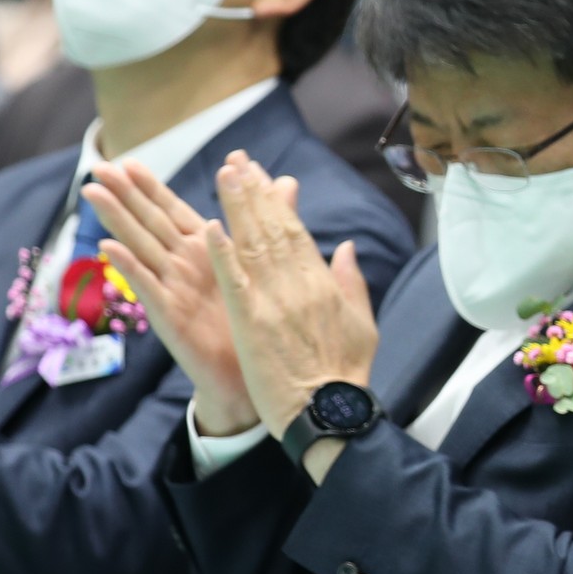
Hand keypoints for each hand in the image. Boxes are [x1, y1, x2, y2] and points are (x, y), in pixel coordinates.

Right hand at [88, 160, 251, 434]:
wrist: (250, 374)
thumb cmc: (251, 319)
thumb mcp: (262, 263)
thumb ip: (268, 219)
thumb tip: (284, 178)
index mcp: (204, 251)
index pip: (173, 211)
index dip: (152, 188)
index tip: (129, 160)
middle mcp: (183, 266)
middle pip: (149, 224)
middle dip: (124, 196)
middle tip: (98, 169)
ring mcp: (173, 290)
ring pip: (141, 248)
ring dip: (116, 222)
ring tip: (93, 195)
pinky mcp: (171, 317)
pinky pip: (148, 289)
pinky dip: (128, 268)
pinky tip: (108, 248)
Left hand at [206, 151, 376, 458]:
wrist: (330, 412)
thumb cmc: (346, 374)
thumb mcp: (362, 323)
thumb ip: (352, 282)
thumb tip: (346, 246)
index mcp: (323, 282)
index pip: (296, 230)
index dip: (276, 201)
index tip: (261, 176)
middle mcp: (299, 284)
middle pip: (272, 228)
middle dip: (253, 192)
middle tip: (236, 161)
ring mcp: (274, 301)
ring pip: (253, 244)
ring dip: (237, 208)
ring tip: (224, 176)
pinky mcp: (253, 323)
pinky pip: (234, 281)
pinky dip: (223, 253)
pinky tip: (209, 228)